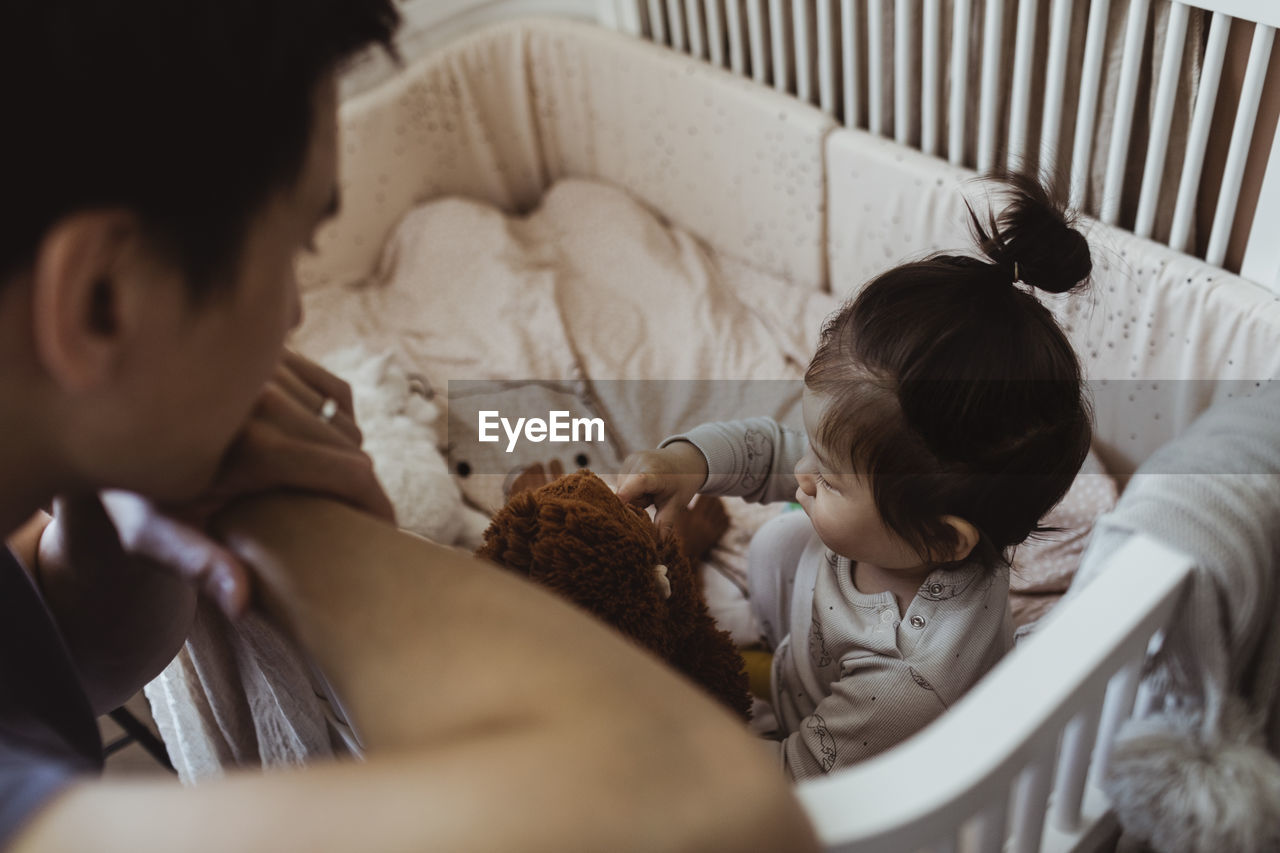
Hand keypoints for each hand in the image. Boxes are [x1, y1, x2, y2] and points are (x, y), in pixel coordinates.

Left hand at [41, 350, 395, 618]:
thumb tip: (243, 602)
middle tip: (354, 518)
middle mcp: (265, 394)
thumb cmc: (132, 487)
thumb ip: (199, 564)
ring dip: (344, 451)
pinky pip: (331, 389)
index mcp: (251, 444)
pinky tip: (311, 443)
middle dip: (359, 484)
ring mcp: (271, 365)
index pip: (350, 473)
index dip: (378, 505)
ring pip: (344, 417)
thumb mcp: (153, 533)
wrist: (105, 419)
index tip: (386, 530)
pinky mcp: (273, 348)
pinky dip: (335, 417)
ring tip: (325, 484)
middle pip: (350, 445)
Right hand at [615, 441, 708, 534]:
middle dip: (632, 504)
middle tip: (651, 501)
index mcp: (656, 473)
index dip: (624, 497)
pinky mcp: (626, 461)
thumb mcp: (677, 504)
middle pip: (625, 493)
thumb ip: (665, 523)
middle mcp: (640, 462)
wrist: (684, 459)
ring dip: (632, 498)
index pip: (638, 482)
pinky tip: (644, 487)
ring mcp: (631, 460)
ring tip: (649, 493)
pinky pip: (621, 484)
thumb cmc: (681, 483)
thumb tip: (657, 544)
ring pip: (621, 489)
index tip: (616, 512)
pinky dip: (630, 490)